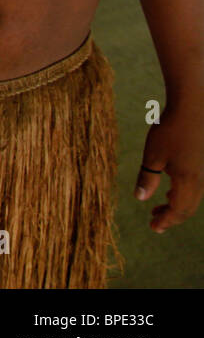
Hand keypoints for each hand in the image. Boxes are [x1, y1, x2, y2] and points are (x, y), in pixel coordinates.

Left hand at [136, 108, 203, 231]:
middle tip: (154, 224)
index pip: (178, 210)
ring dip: (176, 207)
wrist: (191, 109)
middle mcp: (199, 180)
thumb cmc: (170, 131)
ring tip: (158, 209)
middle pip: (187, 208)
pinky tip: (169, 192)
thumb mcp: (152, 155)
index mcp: (187, 181)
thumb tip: (140, 198)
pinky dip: (182, 195)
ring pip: (192, 199)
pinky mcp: (200, 164)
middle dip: (171, 218)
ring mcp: (202, 172)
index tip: (153, 228)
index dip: (166, 221)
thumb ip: (147, 178)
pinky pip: (194, 188)